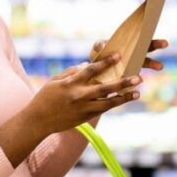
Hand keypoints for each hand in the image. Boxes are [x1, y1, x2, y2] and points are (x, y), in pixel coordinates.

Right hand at [25, 53, 142, 134]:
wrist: (38, 121)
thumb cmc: (45, 98)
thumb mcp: (55, 81)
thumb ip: (71, 72)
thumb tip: (86, 66)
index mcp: (71, 83)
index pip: (92, 70)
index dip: (107, 62)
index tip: (119, 55)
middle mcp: (79, 96)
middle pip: (105, 88)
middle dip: (123, 82)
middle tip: (138, 77)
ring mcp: (83, 108)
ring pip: (108, 102)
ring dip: (124, 97)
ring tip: (137, 92)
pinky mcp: (85, 117)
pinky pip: (103, 109)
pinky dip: (114, 103)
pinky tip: (124, 99)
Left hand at [90, 38, 169, 71]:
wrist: (96, 71)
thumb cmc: (100, 55)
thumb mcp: (98, 48)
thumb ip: (100, 45)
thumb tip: (103, 45)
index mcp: (128, 43)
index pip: (140, 37)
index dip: (148, 32)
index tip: (154, 28)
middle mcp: (134, 53)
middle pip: (147, 47)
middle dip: (157, 44)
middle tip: (165, 43)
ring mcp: (134, 63)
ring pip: (146, 62)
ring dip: (154, 63)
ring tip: (160, 66)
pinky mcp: (130, 75)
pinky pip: (137, 76)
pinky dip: (138, 78)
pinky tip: (141, 79)